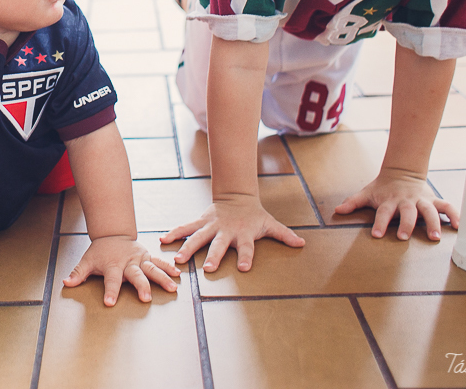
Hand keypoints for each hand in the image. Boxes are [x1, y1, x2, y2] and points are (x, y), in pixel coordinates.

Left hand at [62, 235, 180, 305]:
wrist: (112, 233)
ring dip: (162, 278)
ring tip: (172, 287)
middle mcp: (128, 262)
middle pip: (135, 275)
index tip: (109, 302)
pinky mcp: (147, 257)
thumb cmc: (99, 251)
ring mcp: (139, 259)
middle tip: (145, 298)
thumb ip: (78, 273)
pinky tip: (178, 275)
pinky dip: (168, 268)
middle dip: (141, 286)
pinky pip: (159, 262)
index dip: (110, 291)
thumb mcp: (86, 260)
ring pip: (152, 269)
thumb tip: (66, 283)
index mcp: (112, 265)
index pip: (111, 280)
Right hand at [160, 195, 303, 272]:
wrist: (237, 196)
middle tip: (208, 269)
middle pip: (219, 245)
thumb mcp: (270, 224)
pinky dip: (174, 233)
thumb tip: (302, 244)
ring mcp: (211, 226)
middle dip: (214, 256)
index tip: (243, 268)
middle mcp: (226, 231)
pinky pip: (185, 228)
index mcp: (244, 234)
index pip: (247, 248)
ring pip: (198, 238)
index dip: (246, 257)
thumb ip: (285, 235)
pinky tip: (163, 239)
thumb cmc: (255, 216)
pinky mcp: (201, 222)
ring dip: (188, 248)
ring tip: (179, 260)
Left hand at [334, 168, 458, 240]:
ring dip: (433, 224)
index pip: (383, 213)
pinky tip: (460, 226)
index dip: (380, 223)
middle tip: (403, 237)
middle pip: (408, 213)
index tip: (377, 235)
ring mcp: (421, 201)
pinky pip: (447, 207)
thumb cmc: (382, 188)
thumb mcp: (366, 193)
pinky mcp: (434, 200)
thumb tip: (337, 210)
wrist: (401, 172)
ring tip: (434, 238)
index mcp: (389, 201)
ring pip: (429, 211)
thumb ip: (353, 202)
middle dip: (406, 224)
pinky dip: (454, 215)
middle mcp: (406, 202)